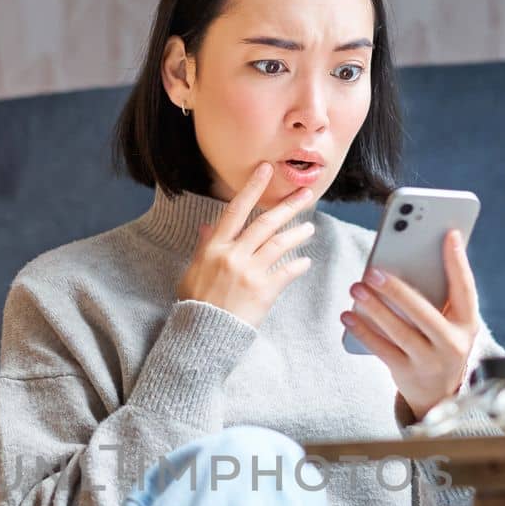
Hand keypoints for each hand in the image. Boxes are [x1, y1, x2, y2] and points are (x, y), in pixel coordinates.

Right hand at [176, 161, 315, 329]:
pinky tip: (305, 262)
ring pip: (279, 244)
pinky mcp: (264, 292)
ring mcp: (250, 273)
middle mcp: (234, 256)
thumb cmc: (196, 304)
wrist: (203, 335)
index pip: (236, 210)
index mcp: (215, 248)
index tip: (266, 170)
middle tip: (306, 195)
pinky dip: (298, 266)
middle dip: (288, 206)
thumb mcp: (194, 271)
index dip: (252, 188)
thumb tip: (209, 226)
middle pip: (265, 223)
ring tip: (309, 228)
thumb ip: (205, 247)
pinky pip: (286, 273)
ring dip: (297, 234)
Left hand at [340, 230, 480, 419]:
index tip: (449, 234)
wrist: (439, 394)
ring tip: (356, 287)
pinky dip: (363, 331)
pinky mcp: (406, 373)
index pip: (465, 289)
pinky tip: (348, 315)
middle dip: (397, 290)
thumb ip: (440, 295)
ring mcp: (429, 361)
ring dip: (374, 308)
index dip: (458, 262)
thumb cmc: (441, 342)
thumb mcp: (451, 322)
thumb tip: (413, 256)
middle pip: (423, 313)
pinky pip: (381, 349)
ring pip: (399, 331)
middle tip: (373, 270)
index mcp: (467, 323)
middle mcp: (452, 344)